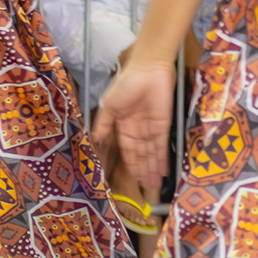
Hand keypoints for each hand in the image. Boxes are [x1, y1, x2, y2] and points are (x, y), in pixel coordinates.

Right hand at [93, 60, 175, 191]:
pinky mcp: (164, 123)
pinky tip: (163, 169)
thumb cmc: (126, 85)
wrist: (147, 70)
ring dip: (153, 167)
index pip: (128, 150)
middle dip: (144, 170)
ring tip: (154, 183)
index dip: (131, 164)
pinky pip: (161, 144)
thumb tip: (93, 140)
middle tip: (147, 187)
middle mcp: (139, 130)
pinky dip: (162, 157)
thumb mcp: (109, 106)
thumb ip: (104, 123)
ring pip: (151, 152)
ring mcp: (152, 127)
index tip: (133, 179)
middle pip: (141, 154)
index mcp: (124, 126)